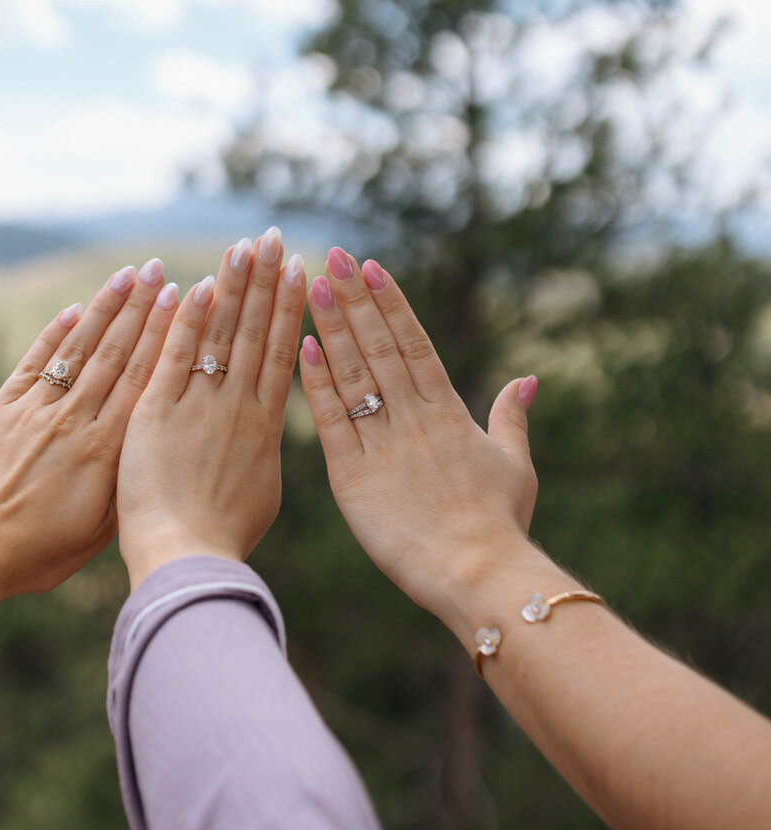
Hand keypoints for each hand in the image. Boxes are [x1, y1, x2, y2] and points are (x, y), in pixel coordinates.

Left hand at [0, 258, 178, 600]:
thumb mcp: (100, 530)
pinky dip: (53, 334)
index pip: (145, 380)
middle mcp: (75, 420)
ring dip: (104, 309)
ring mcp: (36, 411)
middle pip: (116, 353)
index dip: (166, 337)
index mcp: (107, 450)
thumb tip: (153, 450)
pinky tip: (72, 310)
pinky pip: (35, 364)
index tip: (183, 302)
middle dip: (141, 308)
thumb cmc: (40, 553)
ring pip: (78, 350)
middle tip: (159, 270)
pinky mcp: (1, 411)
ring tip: (125, 275)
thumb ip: (127, 484)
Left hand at [117, 230, 306, 588]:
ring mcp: (200, 406)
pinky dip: (187, 319)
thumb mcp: (256, 498)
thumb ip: (257, 460)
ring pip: (222, 333)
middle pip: (256, 332)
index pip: (282, 354)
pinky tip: (199, 284)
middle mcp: (239, 408)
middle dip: (267, 281)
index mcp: (264, 429)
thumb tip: (262, 446)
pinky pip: (177, 355)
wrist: (187, 559)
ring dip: (234, 286)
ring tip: (246, 245)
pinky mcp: (158, 411)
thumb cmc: (220, 543)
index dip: (289, 310)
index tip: (300, 272)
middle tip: (274, 237)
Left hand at [298, 249, 539, 626]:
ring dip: (331, 328)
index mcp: (450, 412)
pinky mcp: (354, 476)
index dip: (391, 304)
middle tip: (331, 256)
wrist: (479, 573)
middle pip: (378, 346)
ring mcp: (383, 443)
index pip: (415, 344)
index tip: (372, 266)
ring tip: (312, 287)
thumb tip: (527, 379)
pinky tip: (301, 348)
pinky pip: (332, 421)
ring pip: (352, 374)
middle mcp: (413, 418)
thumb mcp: (515, 465)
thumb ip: (511, 419)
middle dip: (355, 300)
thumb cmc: (500, 526)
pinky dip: (316, 384)